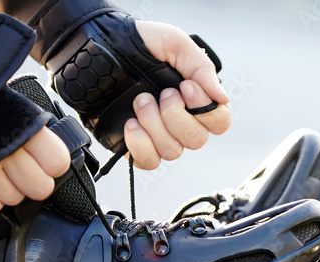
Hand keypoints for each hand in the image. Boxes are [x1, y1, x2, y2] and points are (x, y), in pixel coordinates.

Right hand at [0, 127, 70, 217]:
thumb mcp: (14, 110)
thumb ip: (36, 135)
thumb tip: (54, 160)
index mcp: (21, 128)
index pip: (57, 163)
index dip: (52, 165)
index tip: (43, 161)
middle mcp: (2, 150)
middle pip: (39, 188)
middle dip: (31, 181)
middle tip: (18, 169)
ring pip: (13, 200)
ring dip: (6, 189)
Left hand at [126, 21, 231, 170]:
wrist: (98, 49)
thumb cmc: (136, 43)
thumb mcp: (174, 43)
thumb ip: (201, 67)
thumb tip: (221, 97)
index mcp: (194, 97)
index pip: (220, 121)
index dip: (207, 110)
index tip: (186, 87)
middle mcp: (180, 120)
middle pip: (197, 140)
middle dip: (176, 116)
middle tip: (161, 93)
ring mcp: (158, 134)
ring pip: (173, 151)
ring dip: (155, 125)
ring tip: (140, 101)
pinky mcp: (135, 144)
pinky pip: (149, 161)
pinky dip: (141, 145)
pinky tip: (131, 124)